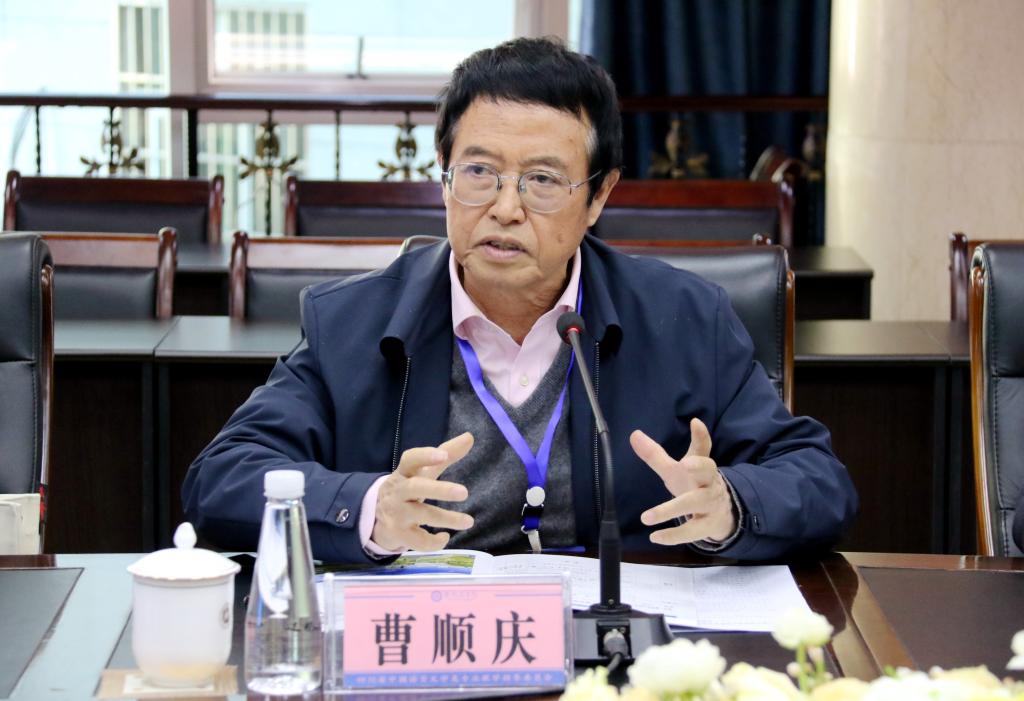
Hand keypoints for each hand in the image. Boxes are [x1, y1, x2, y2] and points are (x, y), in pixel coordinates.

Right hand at [370, 432, 474, 551]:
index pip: (410, 459)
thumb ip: (446, 454)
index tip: (443, 455)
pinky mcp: (399, 534)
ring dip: (447, 518)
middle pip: (416, 488)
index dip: (425, 456)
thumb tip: (470, 436)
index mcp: (404, 472)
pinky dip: (433, 542)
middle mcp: (398, 491)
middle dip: (439, 490)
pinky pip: (418, 540)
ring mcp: (397, 513)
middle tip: (464, 492)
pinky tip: (445, 537)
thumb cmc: (409, 487)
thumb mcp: (424, 471)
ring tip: (469, 521)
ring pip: (422, 515)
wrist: (378, 515)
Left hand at [629, 418, 734, 544]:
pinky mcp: (708, 526)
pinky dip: (674, 536)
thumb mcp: (676, 469)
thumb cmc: (694, 485)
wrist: (720, 513)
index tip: (695, 423)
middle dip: (698, 468)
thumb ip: (656, 454)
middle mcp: (709, 483)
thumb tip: (634, 434)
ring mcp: (710, 505)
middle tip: (685, 465)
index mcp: (702, 467)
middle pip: (707, 473)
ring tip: (646, 517)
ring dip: (670, 511)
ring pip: (694, 505)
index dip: (701, 436)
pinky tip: (655, 537)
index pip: (703, 449)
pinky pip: (692, 531)